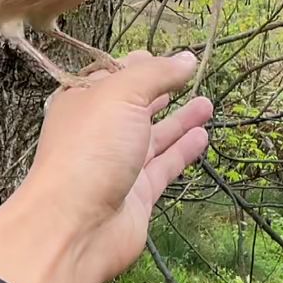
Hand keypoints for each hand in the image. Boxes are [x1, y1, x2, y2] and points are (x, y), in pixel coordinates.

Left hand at [0, 51, 212, 282]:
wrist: (76, 226)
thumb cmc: (90, 149)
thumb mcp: (122, 95)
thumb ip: (157, 74)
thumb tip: (188, 58)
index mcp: (83, 102)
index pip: (113, 76)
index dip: (139, 65)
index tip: (168, 57)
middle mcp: (99, 132)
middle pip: (134, 107)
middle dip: (161, 92)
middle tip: (191, 78)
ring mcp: (117, 165)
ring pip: (153, 137)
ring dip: (180, 121)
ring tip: (207, 104)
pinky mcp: (137, 194)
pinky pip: (164, 166)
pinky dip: (182, 151)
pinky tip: (202, 137)